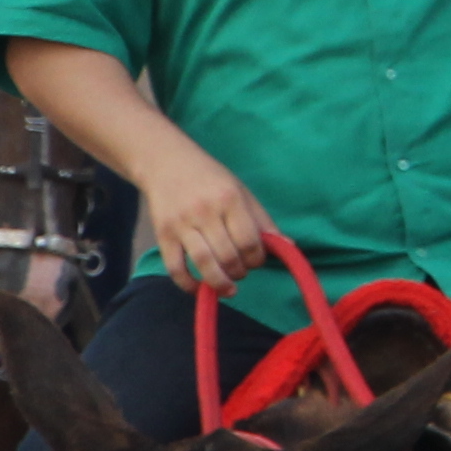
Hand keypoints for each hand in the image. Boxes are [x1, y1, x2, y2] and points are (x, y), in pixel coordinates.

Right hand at [139, 136, 276, 289]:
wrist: (166, 162)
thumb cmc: (210, 179)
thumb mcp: (241, 192)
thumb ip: (262, 220)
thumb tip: (287, 246)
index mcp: (229, 199)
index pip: (249, 241)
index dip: (257, 259)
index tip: (256, 261)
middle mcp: (205, 211)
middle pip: (228, 255)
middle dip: (240, 271)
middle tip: (241, 271)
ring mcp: (181, 223)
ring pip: (204, 264)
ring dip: (220, 283)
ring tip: (228, 287)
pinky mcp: (162, 234)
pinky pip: (175, 268)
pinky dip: (188, 285)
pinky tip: (199, 288)